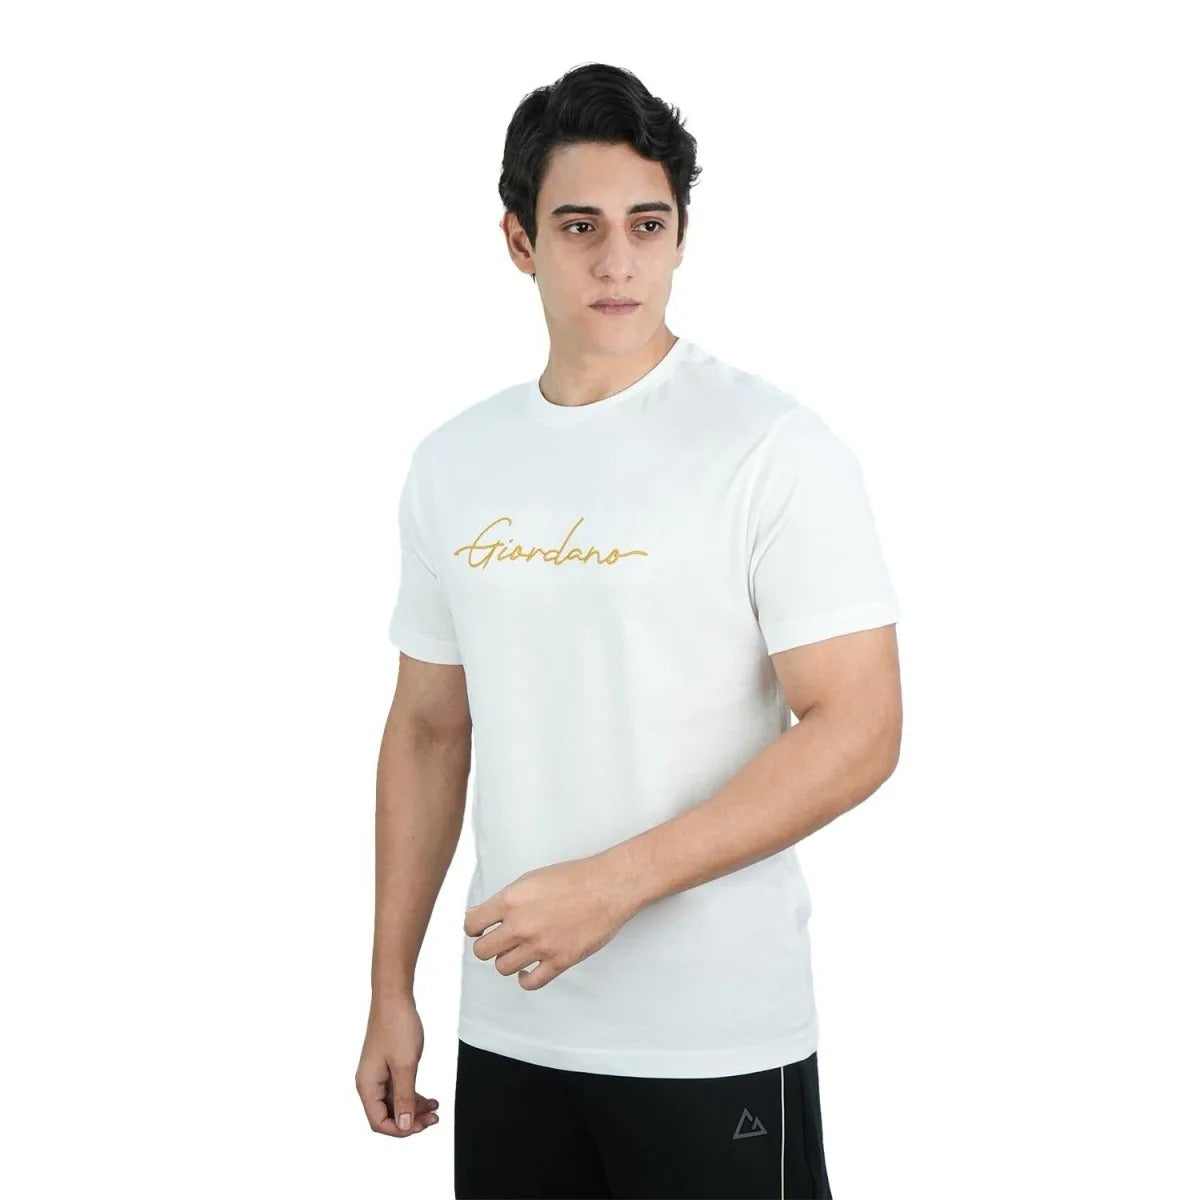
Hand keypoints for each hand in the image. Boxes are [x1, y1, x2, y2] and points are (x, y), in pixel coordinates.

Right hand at [355, 998, 439, 1137]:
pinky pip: (399, 1089)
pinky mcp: (387, 1066)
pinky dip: (413, 1095)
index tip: (421, 1126)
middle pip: (388, 1114)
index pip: (379, 1122)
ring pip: (395, 1103)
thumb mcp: (405, 1065)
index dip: (400, 1129)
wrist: (394, 998)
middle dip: (411, 1120)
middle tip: (433, 1119)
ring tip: (435, 1109)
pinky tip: (429, 1098)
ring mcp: (378, 1074)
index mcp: (368, 1086)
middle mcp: (369, 1083)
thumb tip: (404, 1126)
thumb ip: (405, 1098)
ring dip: (414, 1109)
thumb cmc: (397, 1027)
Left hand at [464, 853, 641, 990]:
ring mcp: (540, 945)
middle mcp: (521, 925)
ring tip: (517, 951)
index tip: (480, 929)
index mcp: (511, 900)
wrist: (608, 886)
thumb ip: (505, 899)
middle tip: (498, 941)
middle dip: (488, 945)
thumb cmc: (573, 878)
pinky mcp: (559, 961)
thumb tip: (480, 915)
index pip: (472, 924)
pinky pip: (530, 983)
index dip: (474, 928)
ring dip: (507, 960)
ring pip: (503, 967)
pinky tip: (528, 970)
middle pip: (483, 951)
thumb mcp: (531, 878)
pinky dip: (525, 979)